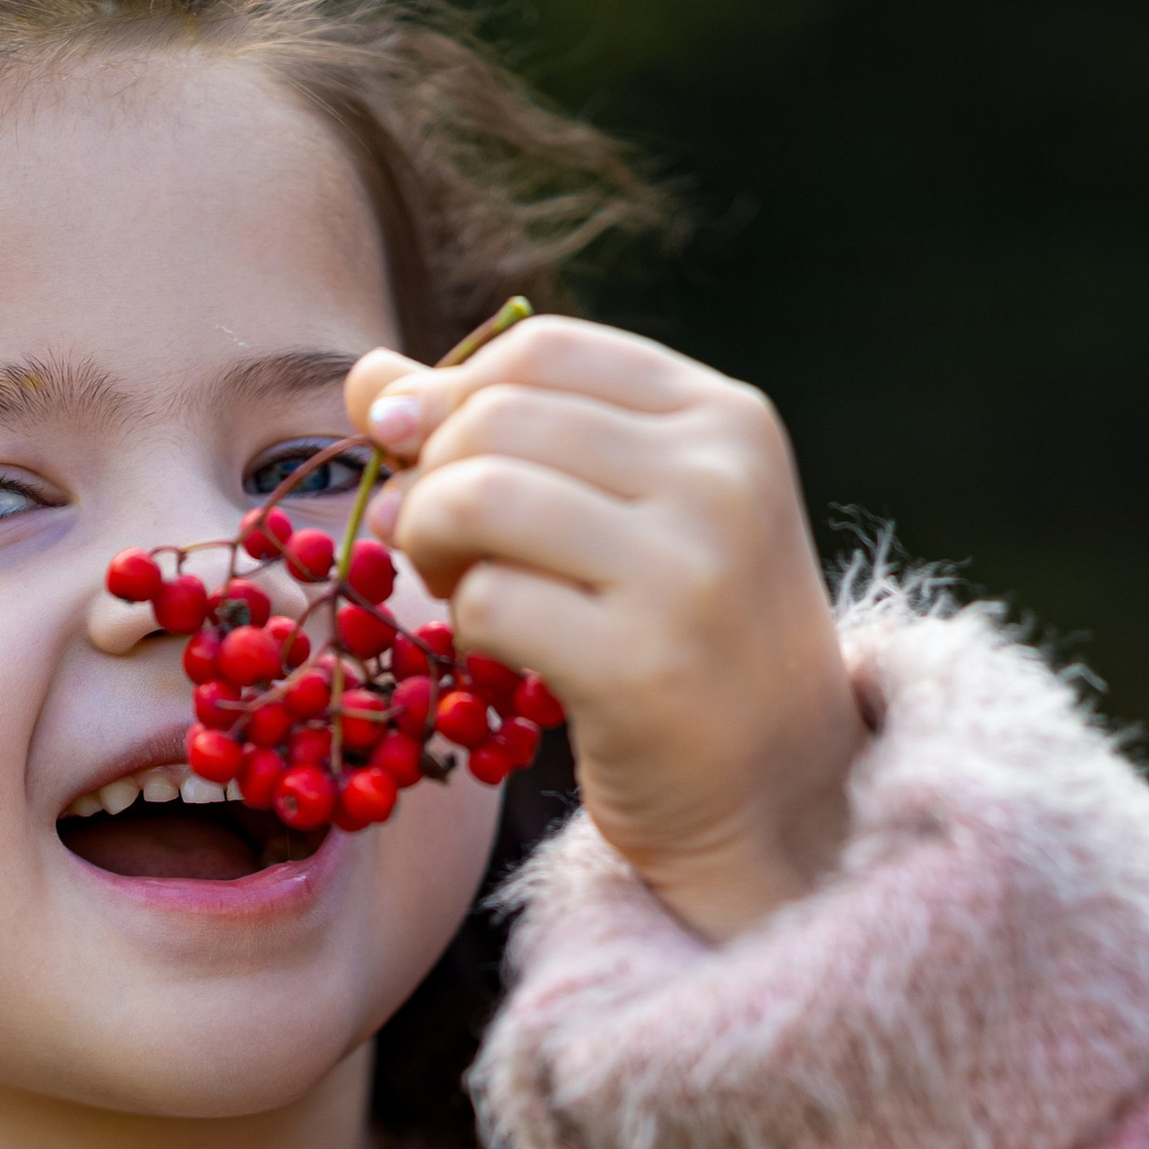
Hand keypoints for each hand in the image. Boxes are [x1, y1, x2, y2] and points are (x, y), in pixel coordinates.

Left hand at [349, 318, 866, 942]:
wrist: (780, 799)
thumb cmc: (692, 647)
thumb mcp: (633, 517)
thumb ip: (516, 434)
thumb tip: (368, 378)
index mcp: (726, 419)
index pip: (543, 350)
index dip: (451, 394)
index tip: (419, 455)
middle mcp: (719, 479)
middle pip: (499, 418)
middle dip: (430, 476)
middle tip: (437, 547)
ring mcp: (688, 572)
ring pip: (480, 496)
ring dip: (430, 543)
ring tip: (452, 586)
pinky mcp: (641, 667)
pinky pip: (488, 601)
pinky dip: (464, 624)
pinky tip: (496, 651)